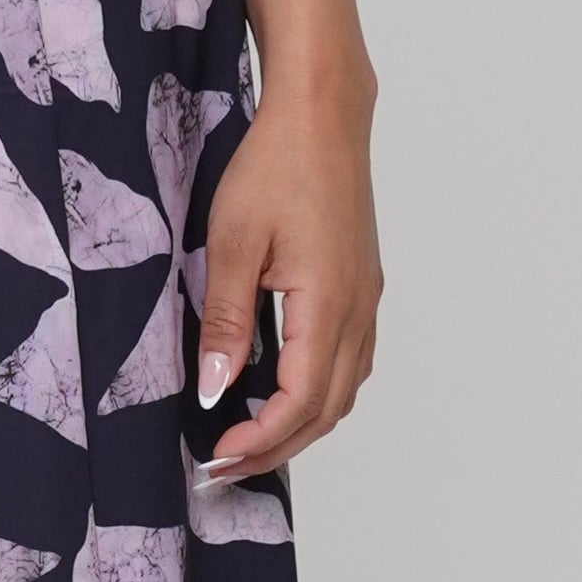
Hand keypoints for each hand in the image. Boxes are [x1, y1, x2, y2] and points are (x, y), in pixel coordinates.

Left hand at [199, 62, 380, 478]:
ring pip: (343, 389)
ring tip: (247, 438)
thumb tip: (216, 388)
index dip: (259, 441)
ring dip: (300, 424)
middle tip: (223, 466)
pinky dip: (317, 392)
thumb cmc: (276, 165)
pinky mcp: (361, 286)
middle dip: (277, 447)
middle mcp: (358, 310)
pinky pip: (348, 360)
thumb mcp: (233, 242)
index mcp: (328, 305)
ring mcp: (365, 300)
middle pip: (328, 410)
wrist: (322, 115)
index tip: (215, 458)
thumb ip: (227, 321)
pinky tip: (279, 390)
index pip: (300, 403)